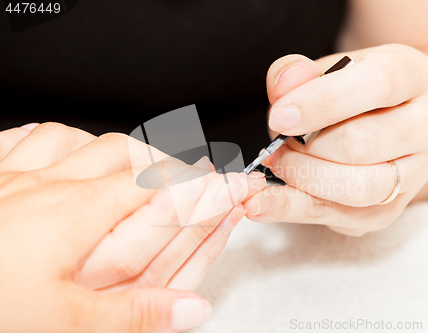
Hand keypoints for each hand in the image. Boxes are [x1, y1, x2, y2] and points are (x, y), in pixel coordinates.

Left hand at [0, 122, 264, 331]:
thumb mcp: (65, 325)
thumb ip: (137, 313)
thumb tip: (191, 310)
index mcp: (74, 214)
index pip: (152, 185)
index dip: (192, 182)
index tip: (221, 182)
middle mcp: (45, 185)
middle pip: (120, 152)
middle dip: (158, 158)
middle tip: (181, 172)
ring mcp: (10, 177)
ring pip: (74, 137)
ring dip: (108, 145)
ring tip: (128, 157)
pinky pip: (22, 139)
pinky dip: (52, 139)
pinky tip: (57, 146)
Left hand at [244, 44, 427, 235]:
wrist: (376, 124)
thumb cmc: (345, 95)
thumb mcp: (322, 70)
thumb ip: (296, 72)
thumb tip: (283, 84)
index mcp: (414, 75)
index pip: (377, 85)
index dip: (322, 102)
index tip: (280, 117)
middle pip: (361, 144)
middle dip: (305, 149)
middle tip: (276, 146)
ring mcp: (417, 173)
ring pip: (358, 189)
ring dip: (304, 180)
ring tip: (277, 165)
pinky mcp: (394, 208)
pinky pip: (346, 219)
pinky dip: (300, 208)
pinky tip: (273, 198)